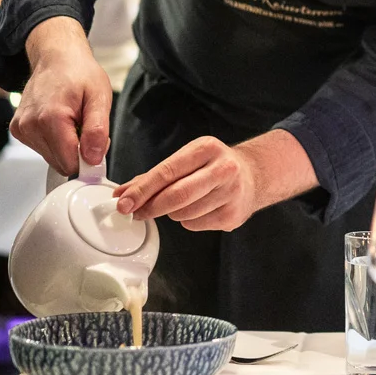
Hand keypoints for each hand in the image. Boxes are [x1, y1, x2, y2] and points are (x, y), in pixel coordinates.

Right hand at [11, 17, 112, 174]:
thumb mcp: (100, 97)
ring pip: (52, 158)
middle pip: (61, 163)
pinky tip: (60, 120)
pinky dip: (55, 141)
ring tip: (73, 119)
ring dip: (67, 145)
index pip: (70, 163)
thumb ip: (97, 130)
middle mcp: (30, 125)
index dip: (89, 158)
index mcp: (50, 118)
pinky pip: (43, 149)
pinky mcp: (18, 130)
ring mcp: (21, 128)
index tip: (97, 143)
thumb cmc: (80, 73)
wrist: (57, 57)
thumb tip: (93, 159)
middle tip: (86, 125)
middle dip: (78, 151)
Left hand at [113, 137, 259, 231]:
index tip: (124, 202)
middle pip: (177, 195)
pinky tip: (198, 209)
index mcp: (207, 148)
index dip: (142, 190)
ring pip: (184, 213)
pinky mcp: (233, 215)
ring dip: (172, 213)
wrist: (253, 175)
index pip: (167, 171)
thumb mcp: (187, 159)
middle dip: (151, 207)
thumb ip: (154, 176)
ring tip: (181, 203)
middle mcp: (223, 168)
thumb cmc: (212, 166)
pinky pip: (196, 225)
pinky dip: (188, 221)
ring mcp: (231, 193)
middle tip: (137, 212)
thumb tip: (122, 193)